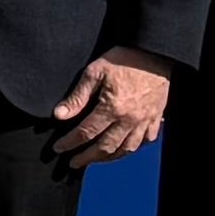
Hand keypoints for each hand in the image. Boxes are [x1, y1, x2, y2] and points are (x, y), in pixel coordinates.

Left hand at [52, 49, 177, 165]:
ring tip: (95, 160)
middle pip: (105, 147)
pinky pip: (145, 141)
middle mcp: (130, 120)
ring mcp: (145, 121)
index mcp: (112, 108)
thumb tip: (59, 115)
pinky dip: (133, 148)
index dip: (70, 142)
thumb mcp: (95, 72)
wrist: (156, 52)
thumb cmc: (125, 59)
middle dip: (87, 157)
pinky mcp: (156, 118)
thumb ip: (77, 96)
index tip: (58, 148)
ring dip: (109, 158)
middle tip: (73, 163)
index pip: (86, 133)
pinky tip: (124, 149)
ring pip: (126, 149)